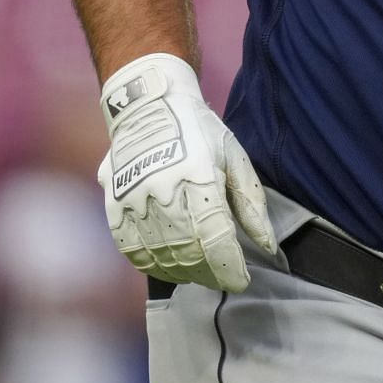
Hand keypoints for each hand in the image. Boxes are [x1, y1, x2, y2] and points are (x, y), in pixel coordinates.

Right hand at [97, 53, 274, 290]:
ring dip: (185, 272)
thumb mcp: (234, 158)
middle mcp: (162, 189)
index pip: (215, 236)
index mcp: (198, 174)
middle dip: (211, 273)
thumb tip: (268, 247)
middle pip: (189, 251)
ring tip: (201, 272)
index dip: (230, 267)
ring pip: (161, 254)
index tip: (242, 279)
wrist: (148, 103)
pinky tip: (169, 266)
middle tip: (224, 277)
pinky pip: (131, 249)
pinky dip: (152, 264)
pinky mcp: (114, 203)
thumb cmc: (199, 130)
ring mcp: (134, 198)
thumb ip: (251, 205)